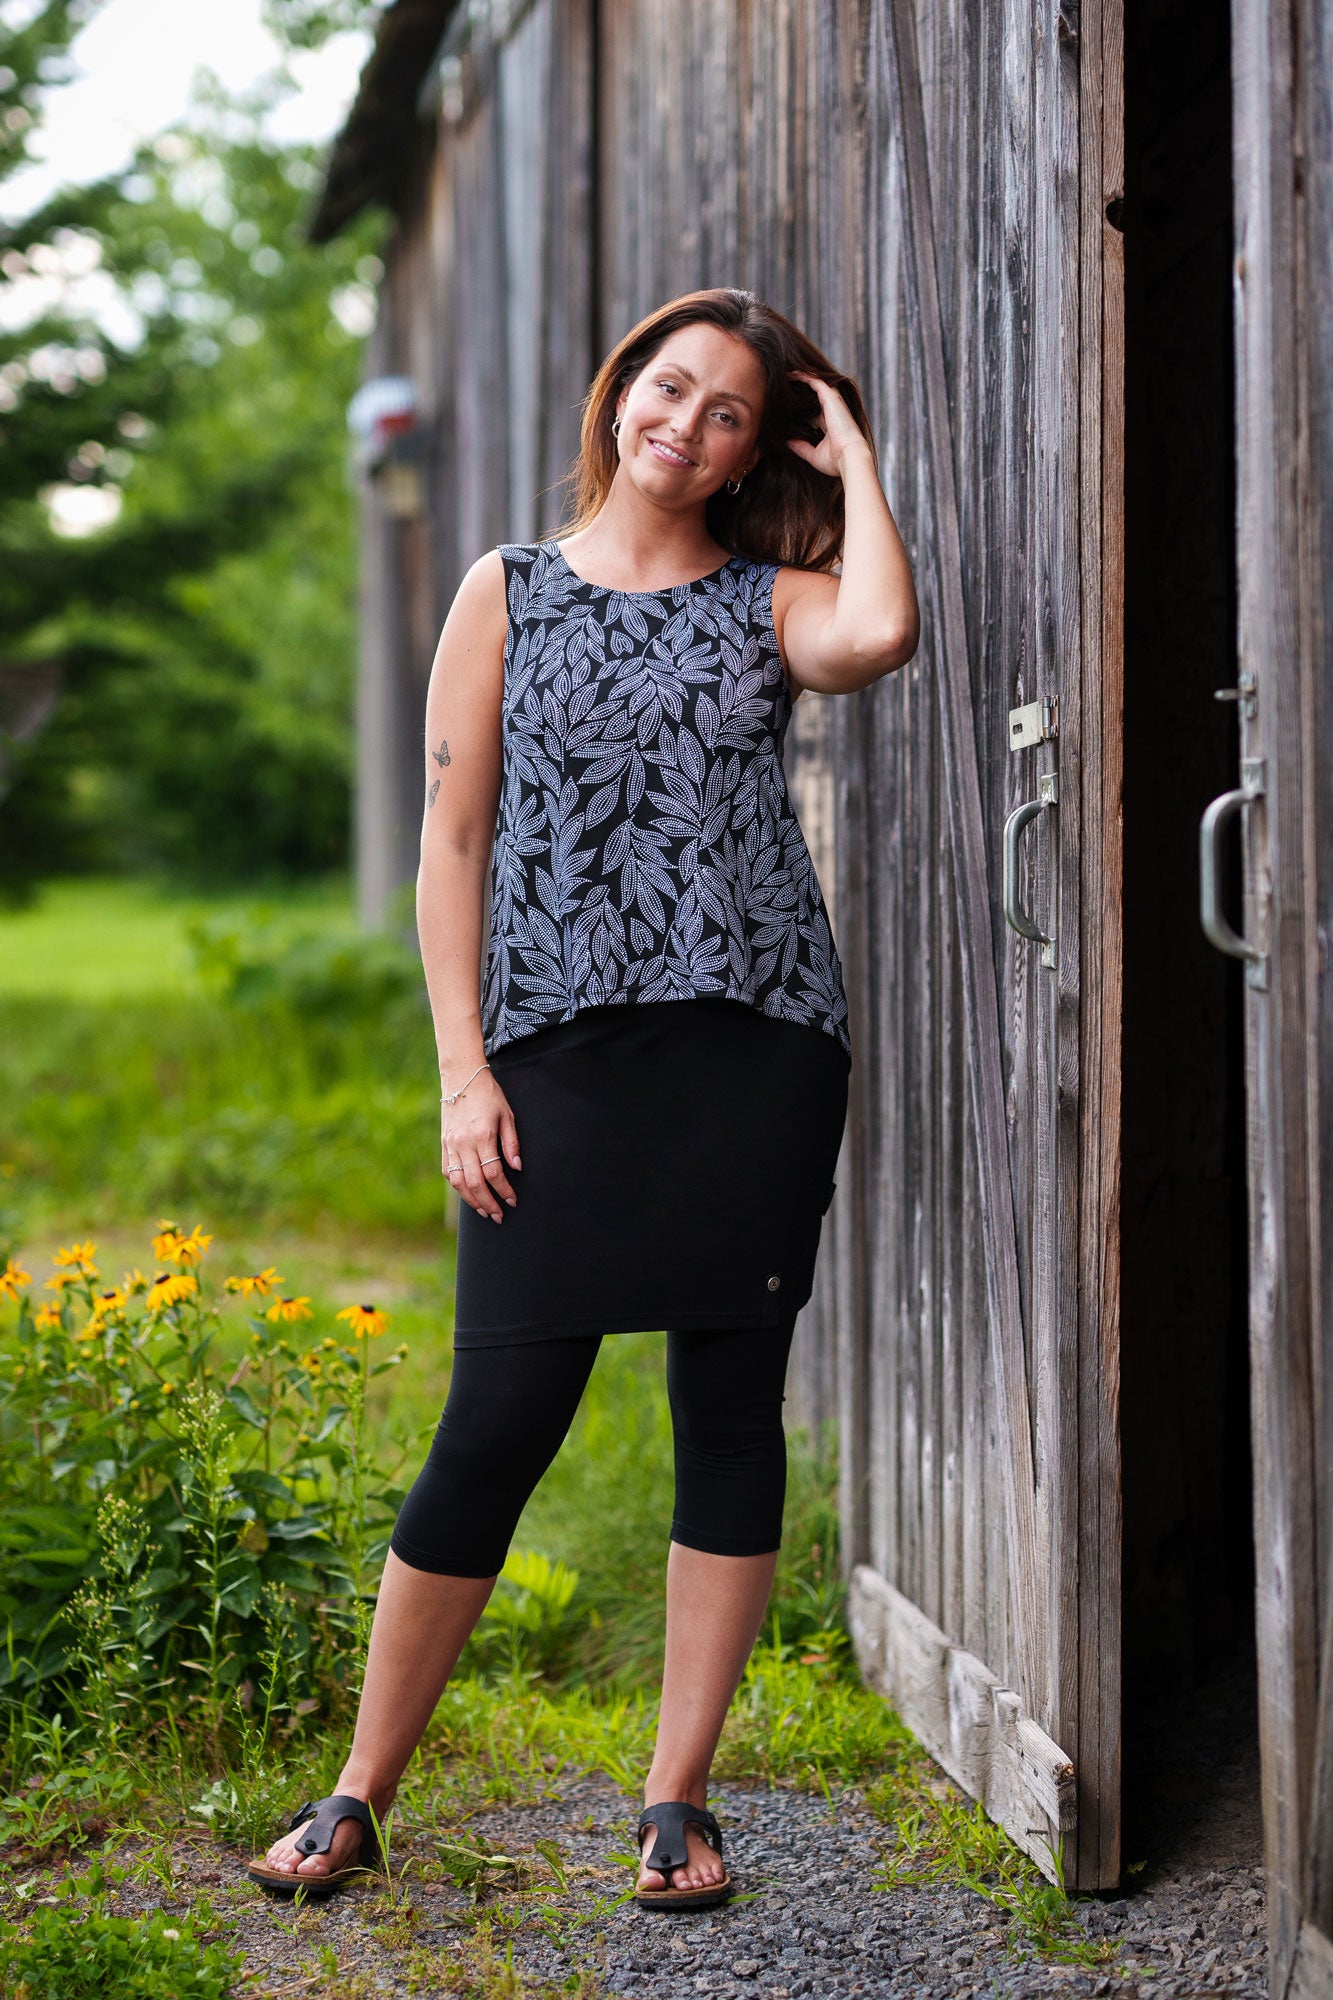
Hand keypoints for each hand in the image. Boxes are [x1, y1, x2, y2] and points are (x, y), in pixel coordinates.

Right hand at [442, 1071, 520, 1221]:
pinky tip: (468, 1194)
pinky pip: (448, 1172)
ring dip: (471, 1200)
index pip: (493, 1173)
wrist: (462, 1077)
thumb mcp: (507, 1115)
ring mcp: (450, 1145)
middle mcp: (463, 1143)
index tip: (512, 1200)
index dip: (504, 1190)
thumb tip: (517, 1167)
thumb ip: (512, 1143)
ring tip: (484, 1211)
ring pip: (459, 1182)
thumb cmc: (489, 1094)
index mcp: (482, 1136)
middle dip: (488, 1203)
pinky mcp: (443, 1144)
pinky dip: (458, 1187)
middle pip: (475, 1183)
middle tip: (499, 1215)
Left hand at [785, 369, 871, 479]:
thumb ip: (801, 448)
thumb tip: (787, 443)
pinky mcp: (831, 396)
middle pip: (814, 396)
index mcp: (829, 424)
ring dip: (801, 379)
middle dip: (800, 391)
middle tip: (783, 387)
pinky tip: (790, 374)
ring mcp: (832, 402)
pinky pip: (815, 380)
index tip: (784, 408)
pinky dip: (803, 376)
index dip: (800, 409)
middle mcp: (831, 411)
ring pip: (815, 384)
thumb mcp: (813, 455)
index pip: (813, 412)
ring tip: (784, 375)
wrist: (849, 456)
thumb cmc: (835, 460)